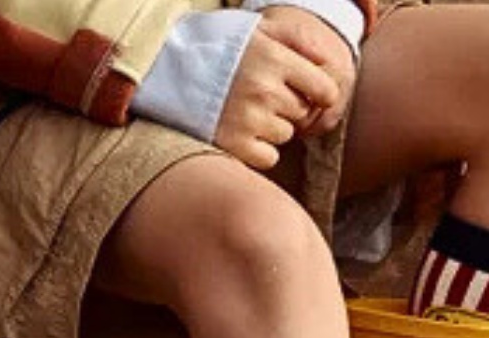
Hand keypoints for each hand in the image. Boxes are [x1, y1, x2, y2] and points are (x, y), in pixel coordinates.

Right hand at [216, 11, 342, 168]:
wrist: (162, 69)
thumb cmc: (213, 47)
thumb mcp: (253, 29)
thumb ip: (294, 37)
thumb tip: (327, 58)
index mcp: (273, 57)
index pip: (325, 90)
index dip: (317, 92)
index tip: (302, 91)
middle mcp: (264, 89)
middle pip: (302, 113)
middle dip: (286, 106)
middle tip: (257, 95)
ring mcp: (249, 119)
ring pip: (285, 135)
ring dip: (270, 127)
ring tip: (242, 110)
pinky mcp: (234, 145)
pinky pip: (269, 157)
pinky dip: (258, 149)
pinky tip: (238, 130)